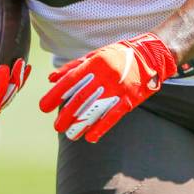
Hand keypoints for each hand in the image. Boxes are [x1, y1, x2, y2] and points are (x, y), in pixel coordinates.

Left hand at [39, 33, 176, 142]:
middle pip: (81, 98)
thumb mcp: (95, 55)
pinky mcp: (129, 99)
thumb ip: (73, 67)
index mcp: (95, 62)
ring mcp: (118, 88)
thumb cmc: (117, 55)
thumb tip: (51, 78)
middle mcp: (106, 75)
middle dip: (67, 114)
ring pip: (96, 110)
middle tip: (57, 126)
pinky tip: (90, 137)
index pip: (71, 80)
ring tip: (70, 135)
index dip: (56, 94)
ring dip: (81, 124)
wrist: (150, 56)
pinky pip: (113, 116)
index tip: (44, 107)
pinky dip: (101, 128)